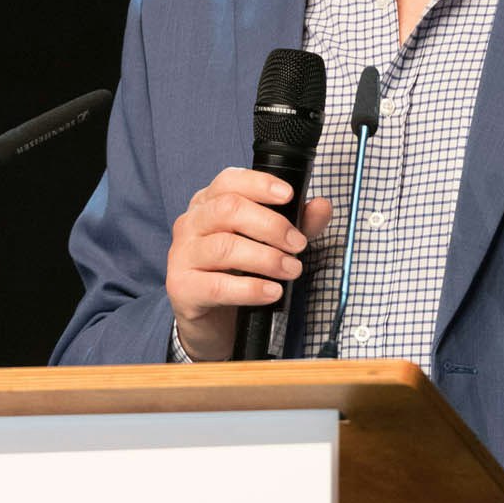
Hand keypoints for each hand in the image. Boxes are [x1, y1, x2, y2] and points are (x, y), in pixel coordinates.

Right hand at [167, 167, 333, 360]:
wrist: (213, 320)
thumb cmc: (238, 272)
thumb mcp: (271, 243)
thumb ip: (297, 223)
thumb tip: (322, 206)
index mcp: (208, 204)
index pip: (229, 181)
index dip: (259, 184)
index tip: (289, 195)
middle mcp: (190, 224)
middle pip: (228, 209)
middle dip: (271, 225)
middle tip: (297, 245)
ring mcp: (182, 255)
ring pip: (225, 247)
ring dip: (266, 258)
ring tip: (292, 270)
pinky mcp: (182, 288)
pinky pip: (217, 286)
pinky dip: (251, 289)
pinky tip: (272, 292)